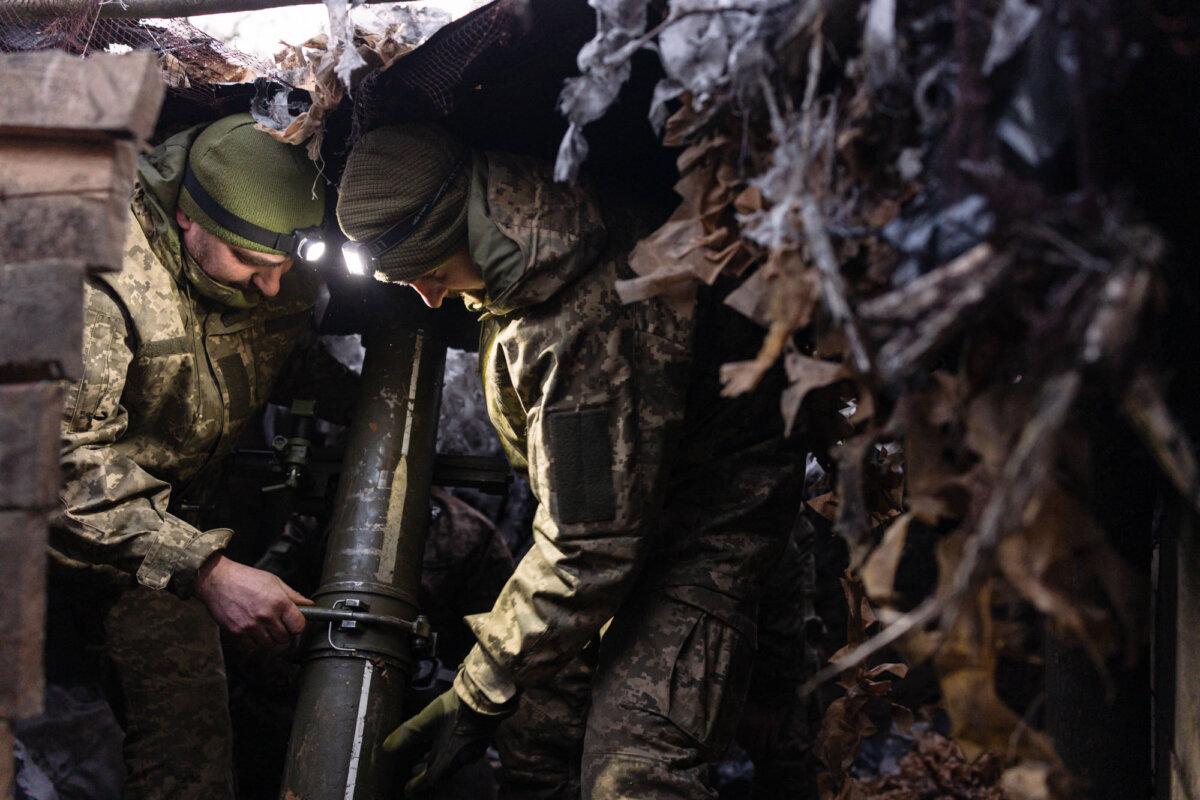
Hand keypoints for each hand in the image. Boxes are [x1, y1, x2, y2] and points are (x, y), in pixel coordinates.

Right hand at [195, 554, 311, 648]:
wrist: (217, 581)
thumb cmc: (246, 578)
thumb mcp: (274, 581)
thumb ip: (293, 595)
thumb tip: (309, 605)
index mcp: (279, 602)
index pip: (299, 626)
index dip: (298, 626)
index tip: (295, 623)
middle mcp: (266, 616)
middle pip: (285, 639)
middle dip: (285, 633)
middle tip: (279, 625)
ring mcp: (251, 626)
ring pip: (269, 645)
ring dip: (270, 639)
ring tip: (266, 628)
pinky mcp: (237, 633)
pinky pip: (252, 646)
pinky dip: (255, 642)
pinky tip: (253, 630)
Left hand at [384, 688, 503, 796]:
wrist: (486, 696)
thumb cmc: (454, 710)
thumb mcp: (426, 720)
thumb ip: (407, 733)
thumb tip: (386, 748)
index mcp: (447, 760)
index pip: (429, 781)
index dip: (416, 786)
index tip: (407, 790)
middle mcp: (461, 761)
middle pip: (442, 774)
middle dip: (428, 774)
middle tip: (416, 772)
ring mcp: (474, 751)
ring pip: (454, 763)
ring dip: (440, 762)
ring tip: (428, 755)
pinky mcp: (481, 740)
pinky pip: (463, 753)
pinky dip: (451, 752)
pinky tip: (448, 741)